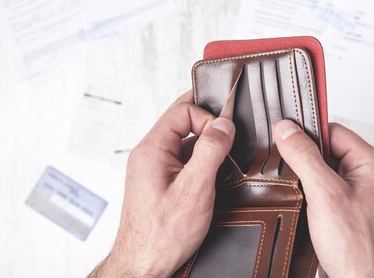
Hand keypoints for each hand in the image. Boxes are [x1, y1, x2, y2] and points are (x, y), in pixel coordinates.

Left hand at [90, 93, 234, 276]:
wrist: (144, 265)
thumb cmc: (161, 235)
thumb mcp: (194, 190)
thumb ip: (210, 152)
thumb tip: (224, 125)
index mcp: (151, 149)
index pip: (183, 110)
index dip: (208, 118)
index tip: (226, 135)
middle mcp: (149, 154)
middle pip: (183, 121)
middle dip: (209, 127)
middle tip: (228, 141)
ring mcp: (154, 167)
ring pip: (185, 140)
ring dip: (206, 146)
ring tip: (220, 165)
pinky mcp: (161, 180)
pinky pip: (184, 158)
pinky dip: (201, 162)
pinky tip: (211, 177)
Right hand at [274, 120, 373, 277]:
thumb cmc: (355, 248)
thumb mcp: (324, 194)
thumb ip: (304, 157)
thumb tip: (287, 130)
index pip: (336, 131)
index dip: (309, 134)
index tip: (286, 137)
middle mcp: (371, 176)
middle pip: (329, 149)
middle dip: (307, 158)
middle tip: (294, 171)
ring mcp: (361, 194)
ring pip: (325, 169)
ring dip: (308, 177)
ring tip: (303, 192)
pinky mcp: (350, 209)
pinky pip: (326, 188)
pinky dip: (312, 192)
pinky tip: (305, 202)